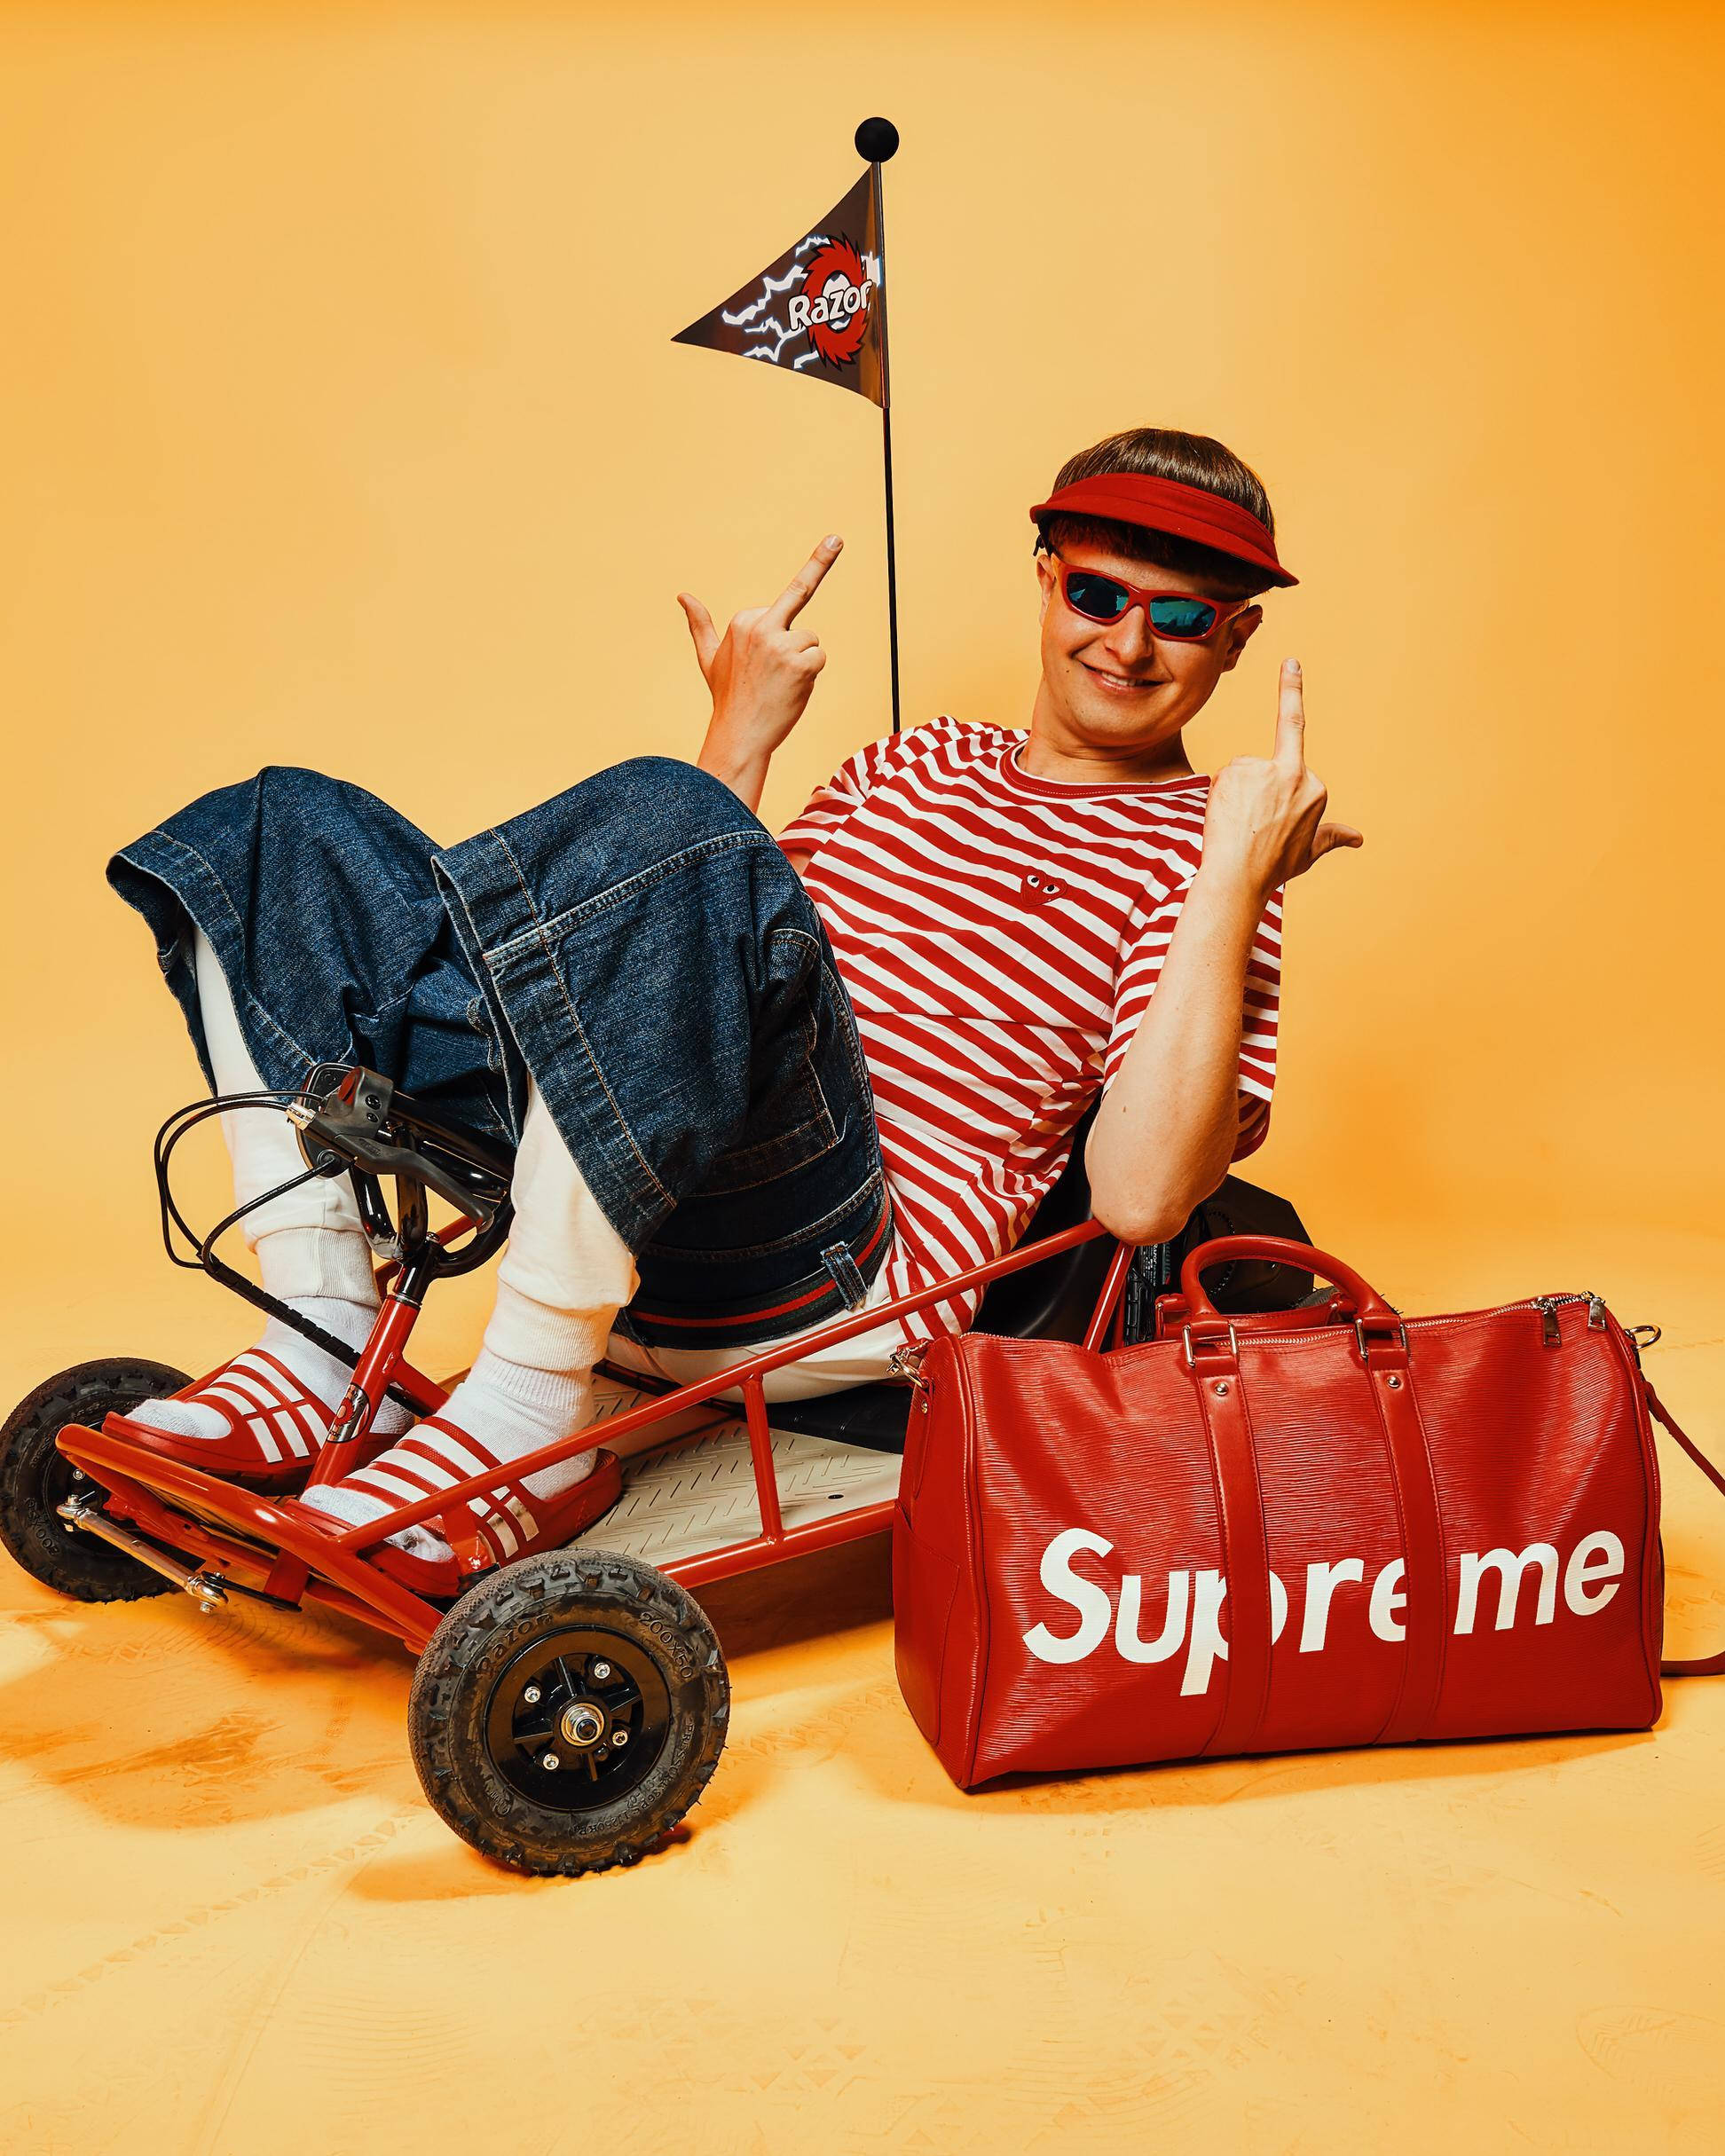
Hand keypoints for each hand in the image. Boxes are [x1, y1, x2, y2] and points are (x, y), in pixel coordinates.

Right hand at [679, 535, 842, 758]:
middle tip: (836, 538)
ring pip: (811, 641)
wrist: (739, 735)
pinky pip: (819, 658)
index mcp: (742, 620)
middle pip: (799, 604)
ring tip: (780, 685)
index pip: (779, 612)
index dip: (777, 640)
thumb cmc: (728, 698)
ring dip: (803, 664)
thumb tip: (682, 596)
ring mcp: (781, 643)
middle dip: (821, 561)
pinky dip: (811, 676)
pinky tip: (790, 690)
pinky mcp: (800, 662)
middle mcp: (760, 625)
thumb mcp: (709, 658)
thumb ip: (700, 625)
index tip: (770, 645)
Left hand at [1200, 659, 1362, 901]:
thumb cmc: (1273, 866)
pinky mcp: (1239, 769)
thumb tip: (1358, 838)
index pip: (1293, 763)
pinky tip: (1225, 818)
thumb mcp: (1310, 851)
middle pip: (1264, 767)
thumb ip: (1331, 837)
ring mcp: (1266, 769)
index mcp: (1314, 787)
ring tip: (1238, 826)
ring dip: (1235, 796)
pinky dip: (1220, 796)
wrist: (1240, 876)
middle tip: (1249, 826)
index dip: (1284, 738)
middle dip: (1252, 792)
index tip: (1291, 662)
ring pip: (1242, 773)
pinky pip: (1224, 777)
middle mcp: (1295, 773)